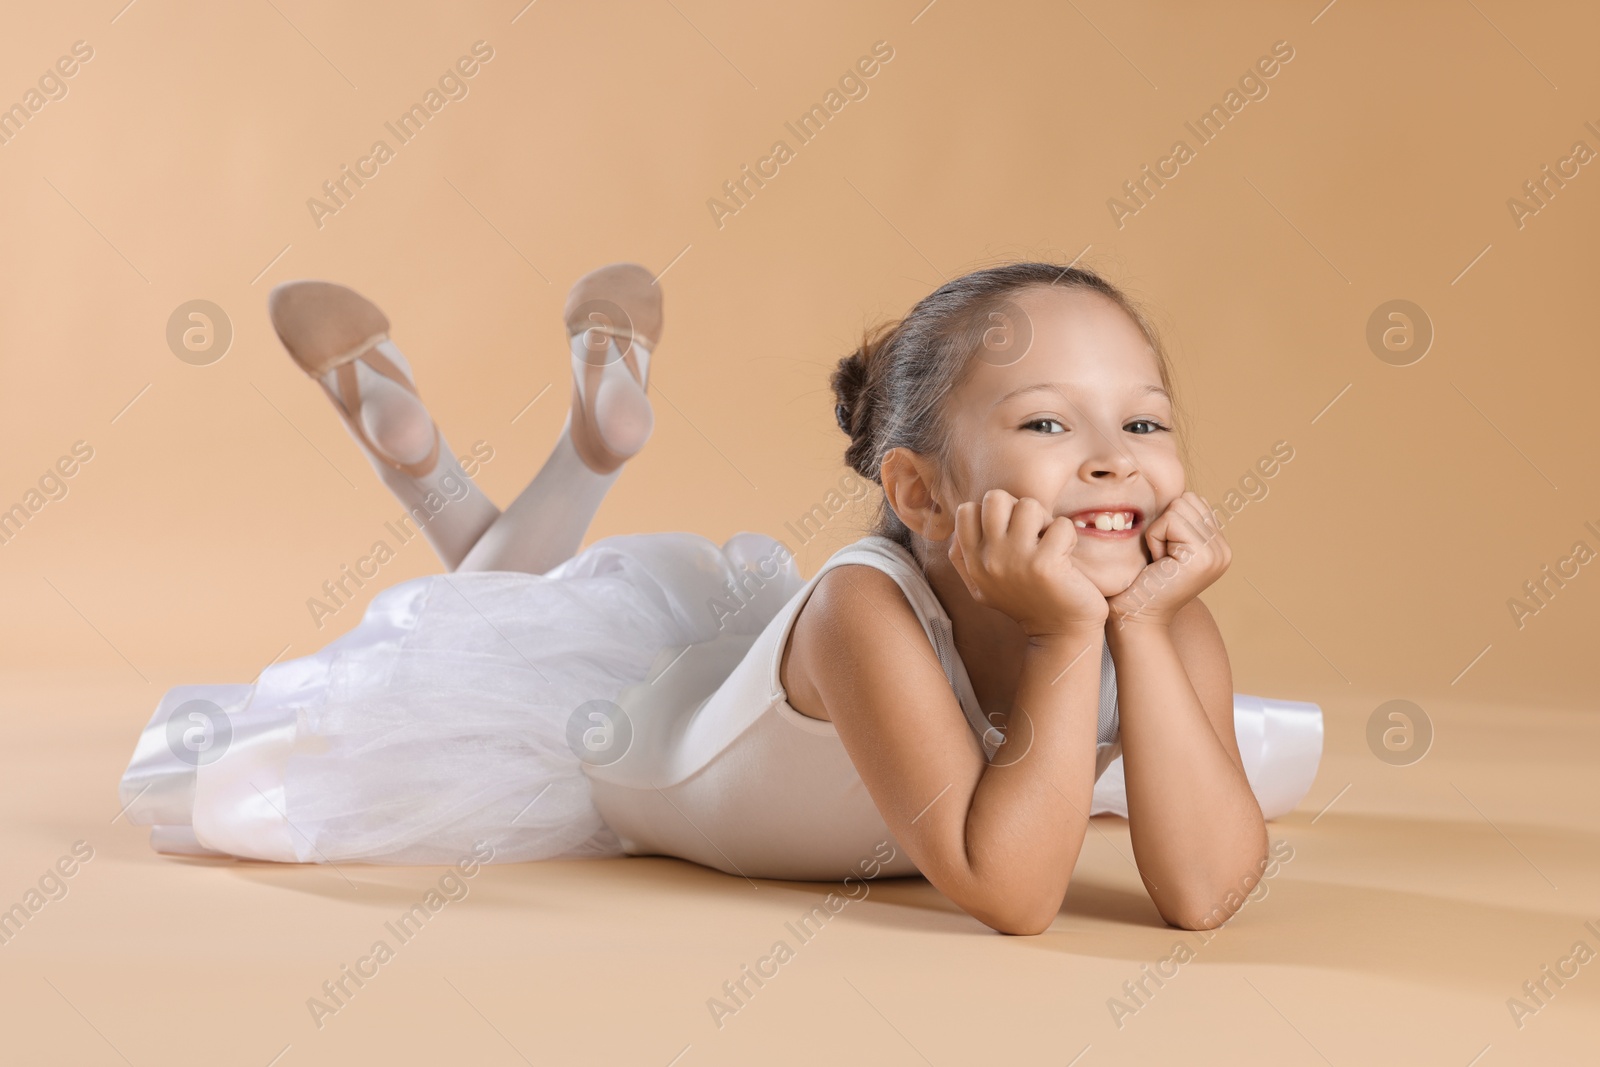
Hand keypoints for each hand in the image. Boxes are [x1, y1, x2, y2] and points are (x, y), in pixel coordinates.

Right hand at [947, 489, 1108, 636]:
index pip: (967, 510)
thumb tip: (961, 517)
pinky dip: (1068, 536)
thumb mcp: (982, 585)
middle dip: (1018, 508)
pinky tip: (1065, 557)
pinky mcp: (1044, 564)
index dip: (992, 513)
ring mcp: (1015, 561)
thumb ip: (964, 555)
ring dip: (1045, 521)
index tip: (1009, 533)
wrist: (1059, 632)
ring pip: (1029, 505)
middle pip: (995, 498)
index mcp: (972, 562)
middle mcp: (988, 560)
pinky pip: (1060, 524)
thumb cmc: (1026, 601)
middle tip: (1032, 532)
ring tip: (1049, 543)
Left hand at [1107, 491, 1230, 627]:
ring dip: (1158, 531)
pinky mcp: (1204, 556)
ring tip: (1159, 561)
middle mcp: (1224, 549)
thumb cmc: (1138, 582)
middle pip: (1187, 499)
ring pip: (1179, 507)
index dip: (1166, 520)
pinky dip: (1154, 538)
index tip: (1162, 554)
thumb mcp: (1164, 545)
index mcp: (1217, 545)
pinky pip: (1170, 520)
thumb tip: (1171, 484)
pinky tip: (1158, 564)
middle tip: (1159, 558)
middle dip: (1163, 524)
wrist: (1135, 617)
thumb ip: (1177, 521)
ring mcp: (1218, 553)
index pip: (1192, 500)